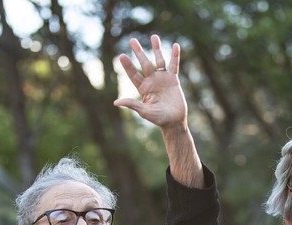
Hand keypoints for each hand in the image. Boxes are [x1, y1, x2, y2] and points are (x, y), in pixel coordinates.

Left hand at [115, 34, 202, 187]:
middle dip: (138, 52)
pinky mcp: (173, 80)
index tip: (121, 55)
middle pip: (144, 63)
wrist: (174, 121)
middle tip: (132, 40)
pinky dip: (175, 56)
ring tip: (154, 36)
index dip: (128, 66)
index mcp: (143, 89)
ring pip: (159, 60)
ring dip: (157, 49)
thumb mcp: (144, 112)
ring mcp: (162, 79)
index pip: (133, 74)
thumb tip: (116, 102)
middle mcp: (151, 81)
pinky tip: (175, 45)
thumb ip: (132, 105)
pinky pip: (174, 65)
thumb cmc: (158, 119)